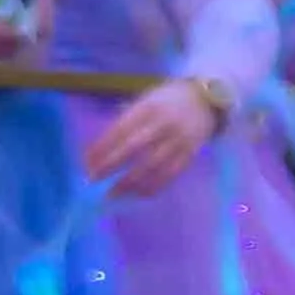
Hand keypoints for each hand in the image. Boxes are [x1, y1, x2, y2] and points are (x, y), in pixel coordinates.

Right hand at [0, 0, 38, 67]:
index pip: (34, 25)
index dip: (43, 6)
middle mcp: (4, 45)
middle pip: (42, 31)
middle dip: (45, 7)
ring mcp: (5, 51)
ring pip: (37, 35)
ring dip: (39, 14)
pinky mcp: (4, 52)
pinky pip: (28, 38)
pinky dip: (30, 21)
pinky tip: (23, 5)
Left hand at [84, 74, 221, 198]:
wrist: (206, 100)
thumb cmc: (167, 101)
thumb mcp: (146, 100)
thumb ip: (126, 120)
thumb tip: (99, 148)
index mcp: (148, 107)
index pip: (120, 128)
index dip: (102, 146)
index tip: (87, 161)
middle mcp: (163, 123)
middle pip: (134, 147)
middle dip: (111, 164)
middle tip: (94, 179)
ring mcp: (178, 139)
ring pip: (152, 164)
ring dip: (130, 181)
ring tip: (113, 193)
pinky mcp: (190, 153)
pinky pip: (171, 173)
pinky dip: (154, 186)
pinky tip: (139, 194)